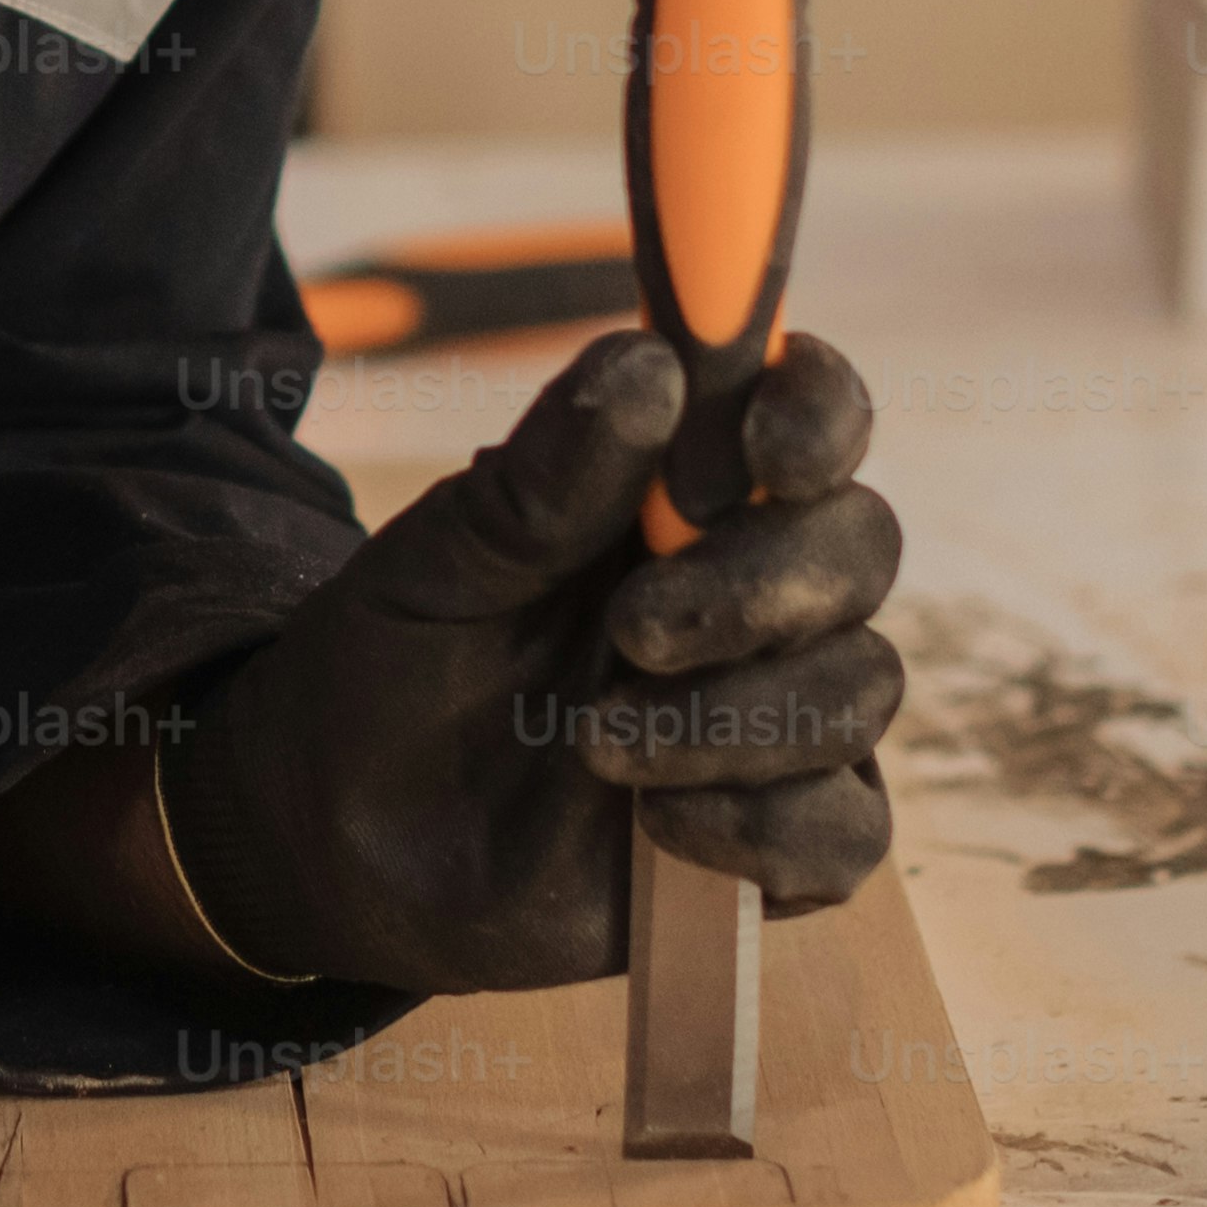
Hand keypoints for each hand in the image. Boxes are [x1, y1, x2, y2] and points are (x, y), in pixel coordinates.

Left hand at [153, 330, 902, 992]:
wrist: (347, 843)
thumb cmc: (397, 673)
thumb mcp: (438, 570)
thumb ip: (542, 481)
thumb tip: (650, 363)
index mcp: (680, 495)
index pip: (808, 417)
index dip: (819, 413)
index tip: (767, 445)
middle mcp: (751, 590)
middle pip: (859, 546)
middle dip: (763, 585)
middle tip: (635, 629)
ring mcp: (773, 714)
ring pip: (860, 686)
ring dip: (738, 716)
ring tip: (596, 742)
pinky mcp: (775, 837)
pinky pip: (848, 830)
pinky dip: (764, 827)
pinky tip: (657, 824)